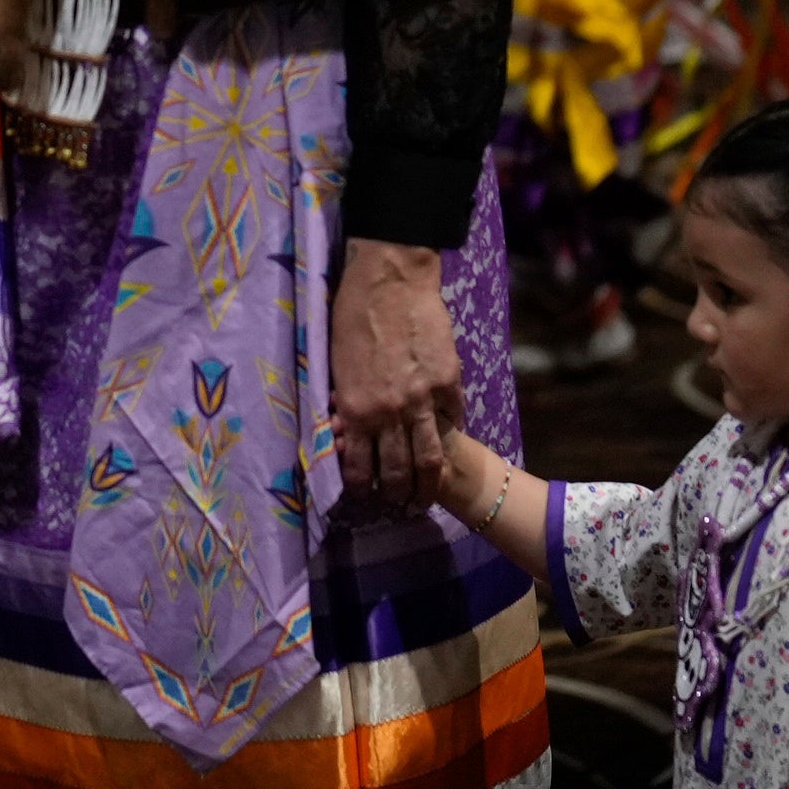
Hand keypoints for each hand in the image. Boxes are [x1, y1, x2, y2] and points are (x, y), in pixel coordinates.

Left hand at [327, 237, 463, 509]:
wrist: (389, 281)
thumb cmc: (351, 315)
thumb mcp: (335, 365)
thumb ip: (347, 402)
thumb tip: (348, 431)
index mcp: (357, 410)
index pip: (359, 467)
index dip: (363, 490)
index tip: (367, 499)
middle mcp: (390, 413)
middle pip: (400, 471)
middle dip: (400, 497)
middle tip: (402, 507)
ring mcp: (424, 399)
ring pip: (431, 457)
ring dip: (429, 484)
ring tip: (429, 496)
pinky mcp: (449, 381)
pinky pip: (453, 418)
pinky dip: (450, 431)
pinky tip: (448, 441)